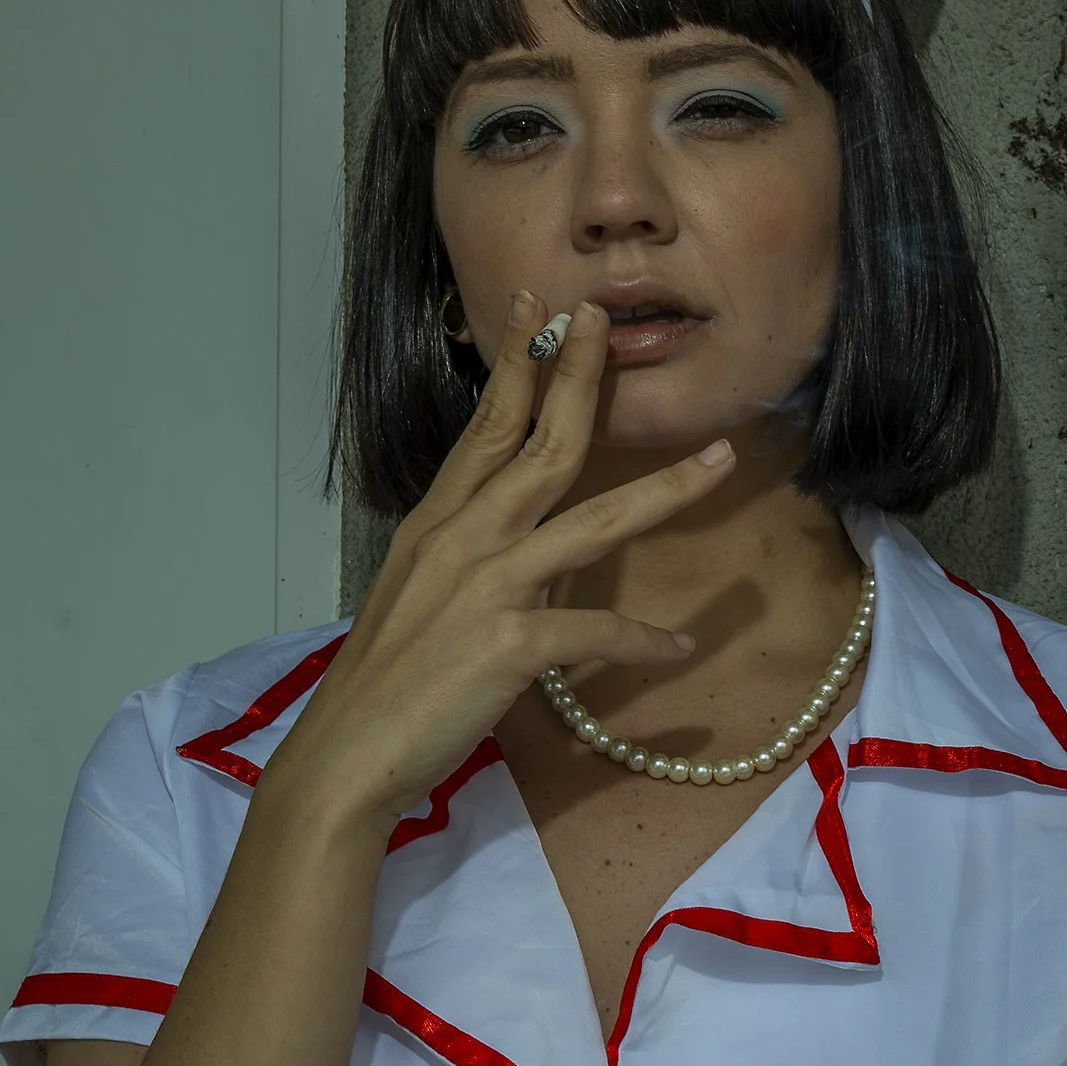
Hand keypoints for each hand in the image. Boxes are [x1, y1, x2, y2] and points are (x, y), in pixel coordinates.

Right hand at [264, 291, 732, 828]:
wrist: (346, 757)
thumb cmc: (384, 682)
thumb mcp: (416, 593)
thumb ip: (466, 552)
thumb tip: (515, 534)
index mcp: (438, 524)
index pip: (485, 429)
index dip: (516, 366)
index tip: (538, 308)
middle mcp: (462, 540)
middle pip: (539, 445)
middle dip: (577, 379)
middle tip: (604, 318)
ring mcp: (486, 588)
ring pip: (592, 523)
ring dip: (664, 492)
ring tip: (720, 462)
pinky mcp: (509, 644)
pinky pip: (596, 633)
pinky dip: (643, 641)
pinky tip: (681, 648)